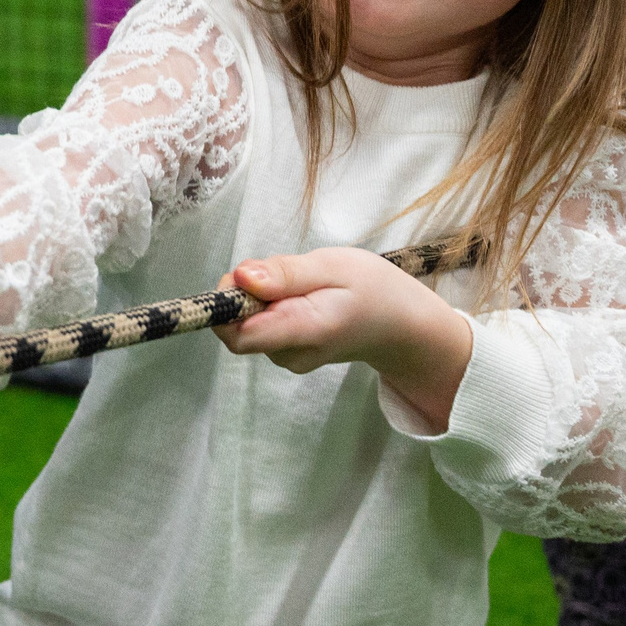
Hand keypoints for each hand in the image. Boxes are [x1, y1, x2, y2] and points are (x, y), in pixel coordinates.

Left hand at [214, 248, 474, 430]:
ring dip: (262, 296)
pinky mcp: (288, 355)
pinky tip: (302, 297)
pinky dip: (272, 306)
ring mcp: (289, 359)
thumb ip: (286, 273)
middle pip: (240, 326)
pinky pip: (262, 326)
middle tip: (285, 271)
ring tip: (302, 283)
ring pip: (250, 323)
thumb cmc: (371, 289)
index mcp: (305, 331)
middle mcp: (291, 354)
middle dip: (246, 291)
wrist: (400, 325)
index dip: (225, 304)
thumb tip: (239, 277)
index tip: (243, 275)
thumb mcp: (333, 266)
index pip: (240, 336)